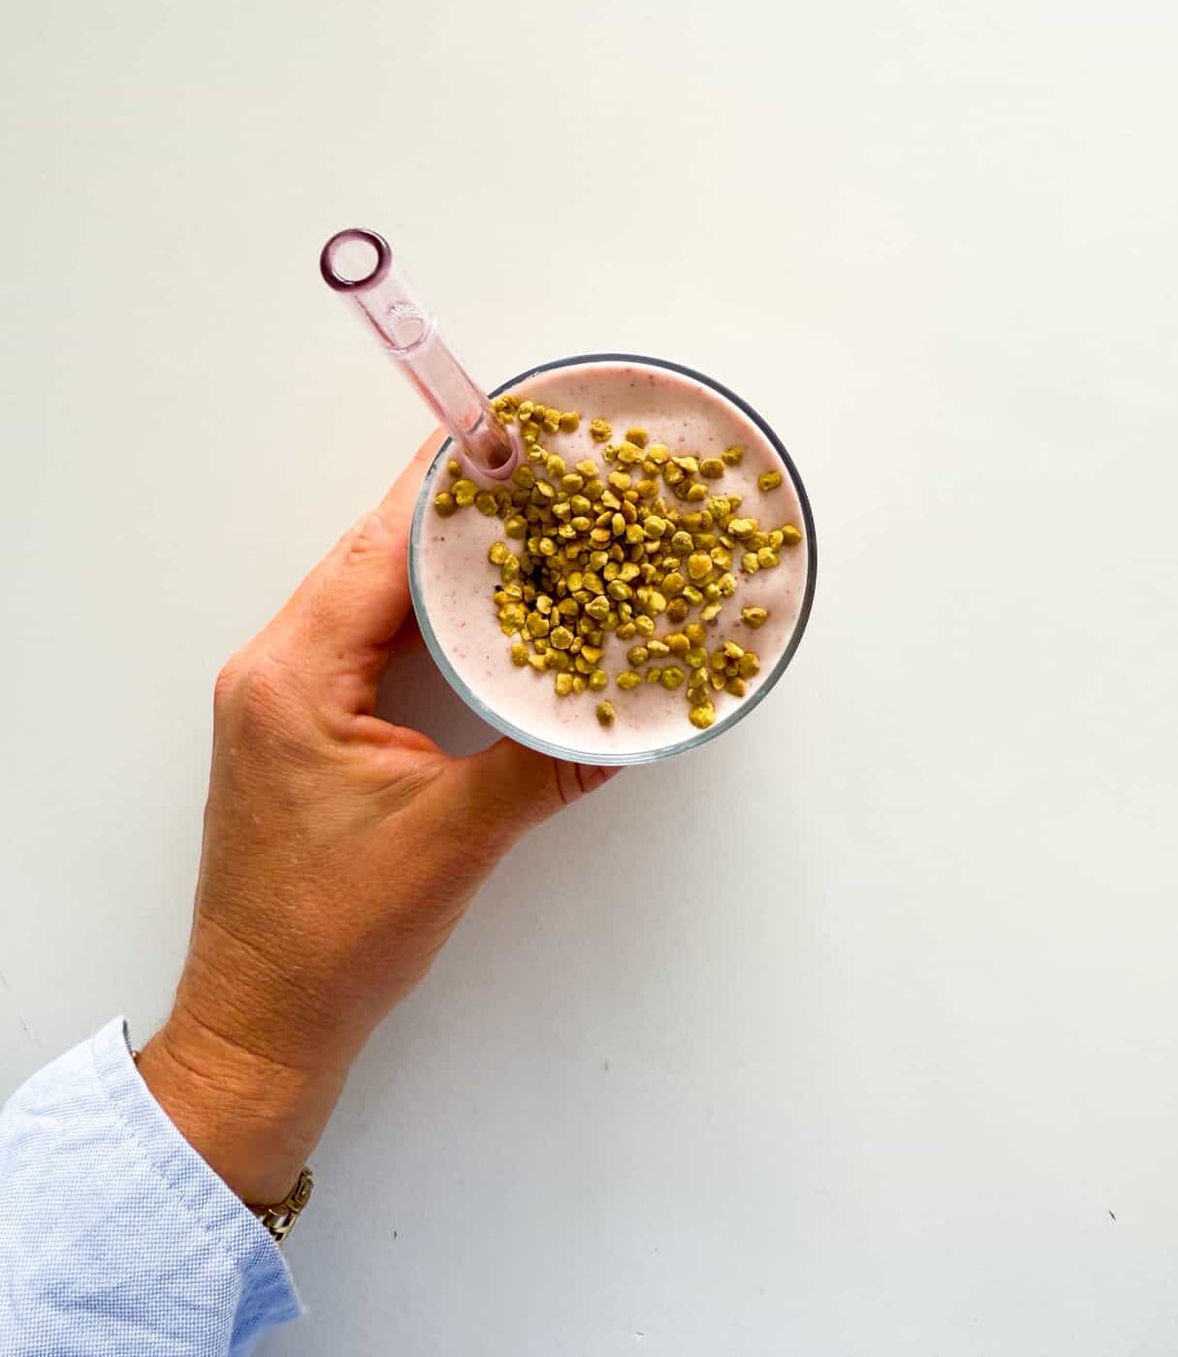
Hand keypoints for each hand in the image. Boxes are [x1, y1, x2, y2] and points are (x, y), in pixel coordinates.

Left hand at [137, 435, 615, 1203]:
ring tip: (517, 524)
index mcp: (294, 676)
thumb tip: (631, 720)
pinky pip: (363, 639)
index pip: (378, 548)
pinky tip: (476, 609)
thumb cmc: (332, 938)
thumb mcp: (456, 840)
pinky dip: (419, 614)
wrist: (264, 1021)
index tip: (507, 439)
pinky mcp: (297, 725)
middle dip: (450, 513)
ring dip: (435, 561)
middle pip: (369, 556)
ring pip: (366, 594)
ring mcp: (279, 696)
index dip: (447, 490)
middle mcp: (273, 669)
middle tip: (531, 471)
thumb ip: (545, 766)